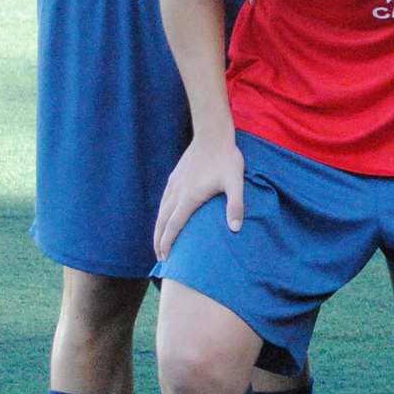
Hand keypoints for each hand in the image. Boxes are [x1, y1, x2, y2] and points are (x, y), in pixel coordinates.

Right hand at [153, 131, 244, 260]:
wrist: (212, 134)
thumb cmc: (227, 158)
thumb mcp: (235, 182)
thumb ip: (236, 205)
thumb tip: (235, 229)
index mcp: (189, 197)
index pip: (173, 226)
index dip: (167, 244)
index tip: (165, 258)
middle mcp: (177, 192)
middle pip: (162, 222)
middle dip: (159, 241)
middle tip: (160, 258)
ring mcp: (174, 184)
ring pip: (161, 211)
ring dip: (158, 229)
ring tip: (159, 242)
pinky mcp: (175, 177)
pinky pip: (163, 199)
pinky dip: (161, 213)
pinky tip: (164, 217)